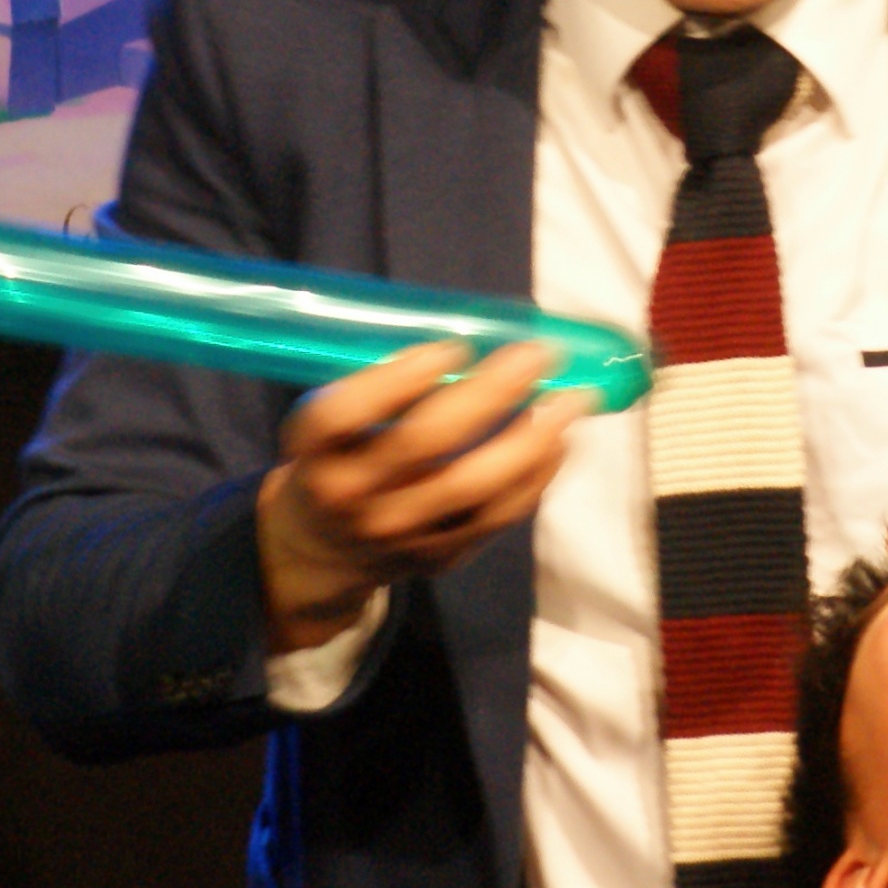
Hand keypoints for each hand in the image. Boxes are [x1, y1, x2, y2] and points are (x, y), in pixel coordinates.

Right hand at [257, 340, 593, 654]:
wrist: (324, 551)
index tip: (452, 347)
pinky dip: (536, 474)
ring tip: (572, 399)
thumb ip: (384, 385)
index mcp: (315, 449)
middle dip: (488, 393)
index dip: (398, 378)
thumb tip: (480, 332)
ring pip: (474, 487)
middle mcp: (351, 495)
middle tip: (535, 355)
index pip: (345, 414)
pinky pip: (498, 515)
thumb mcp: (334, 421)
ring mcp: (397, 532)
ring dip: (532, 438)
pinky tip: (558, 440)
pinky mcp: (439, 555)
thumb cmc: (341, 456)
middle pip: (424, 444)